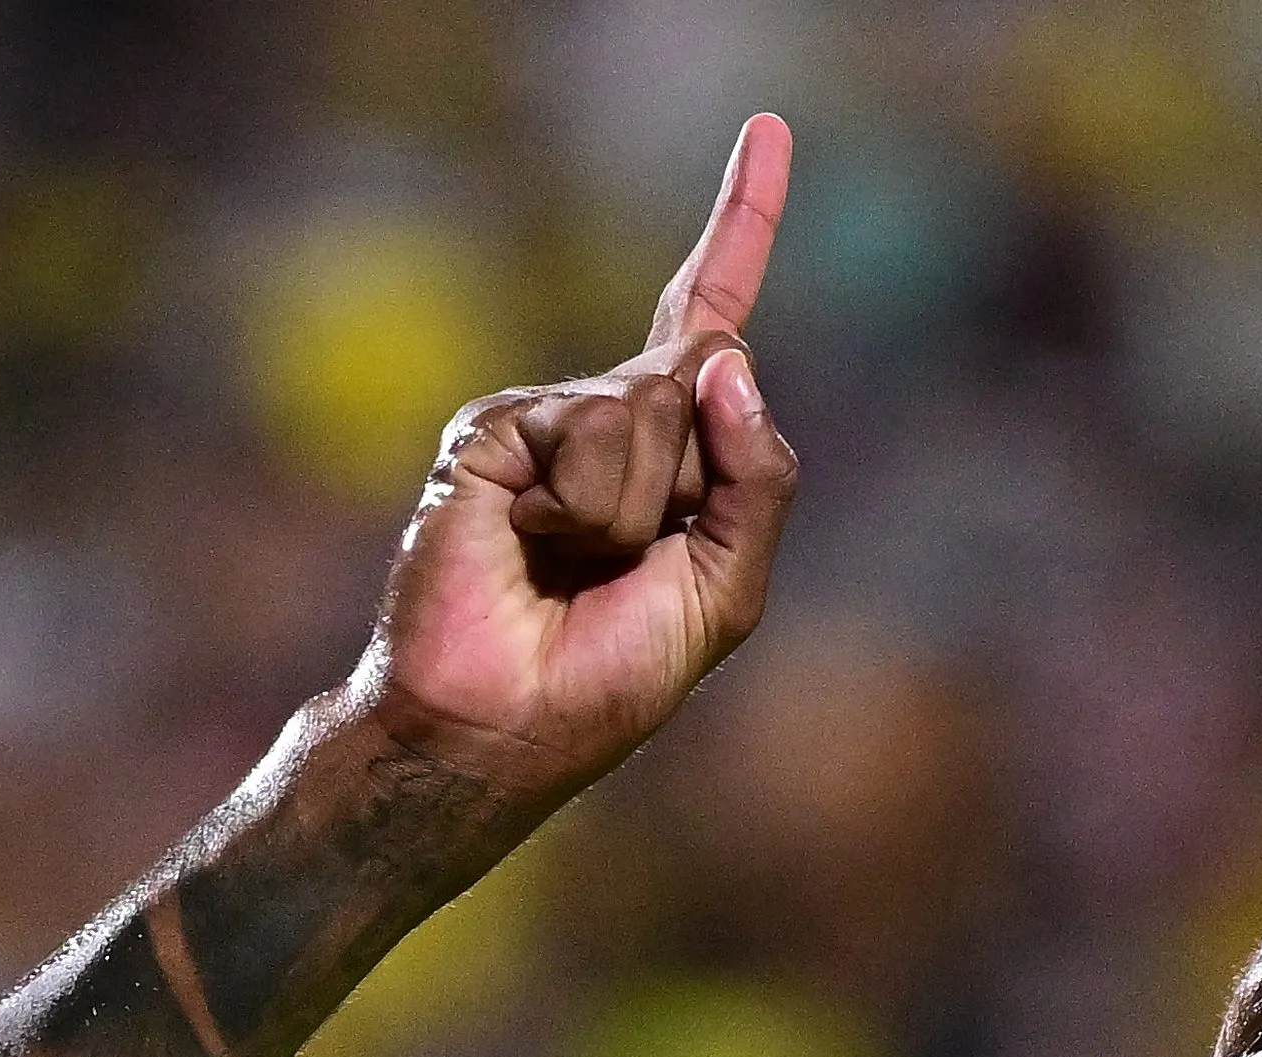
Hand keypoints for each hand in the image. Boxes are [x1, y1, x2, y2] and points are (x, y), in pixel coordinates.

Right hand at [356, 114, 800, 805]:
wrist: (501, 721)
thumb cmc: (608, 672)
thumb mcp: (727, 590)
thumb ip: (759, 481)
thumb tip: (727, 360)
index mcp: (670, 447)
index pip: (710, 316)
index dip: (742, 224)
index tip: (768, 130)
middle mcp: (608, 413)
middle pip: (705, 377)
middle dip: (696, 484)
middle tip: (624, 566)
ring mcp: (547, 417)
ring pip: (653, 412)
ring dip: (635, 512)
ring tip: (572, 565)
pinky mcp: (493, 429)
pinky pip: (592, 438)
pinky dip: (582, 512)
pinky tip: (526, 545)